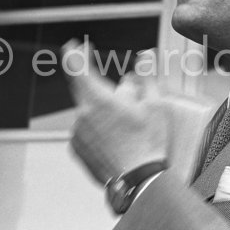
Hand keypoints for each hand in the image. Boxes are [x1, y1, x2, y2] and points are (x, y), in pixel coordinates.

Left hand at [63, 40, 167, 183]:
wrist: (139, 182)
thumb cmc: (148, 144)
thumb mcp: (155, 104)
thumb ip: (146, 74)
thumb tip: (145, 55)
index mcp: (98, 99)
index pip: (75, 66)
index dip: (74, 52)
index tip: (74, 46)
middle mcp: (81, 114)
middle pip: (82, 89)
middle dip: (100, 86)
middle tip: (122, 93)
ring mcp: (77, 133)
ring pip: (87, 111)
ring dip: (101, 110)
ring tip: (126, 125)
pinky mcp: (76, 149)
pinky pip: (85, 130)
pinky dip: (97, 129)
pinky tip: (117, 139)